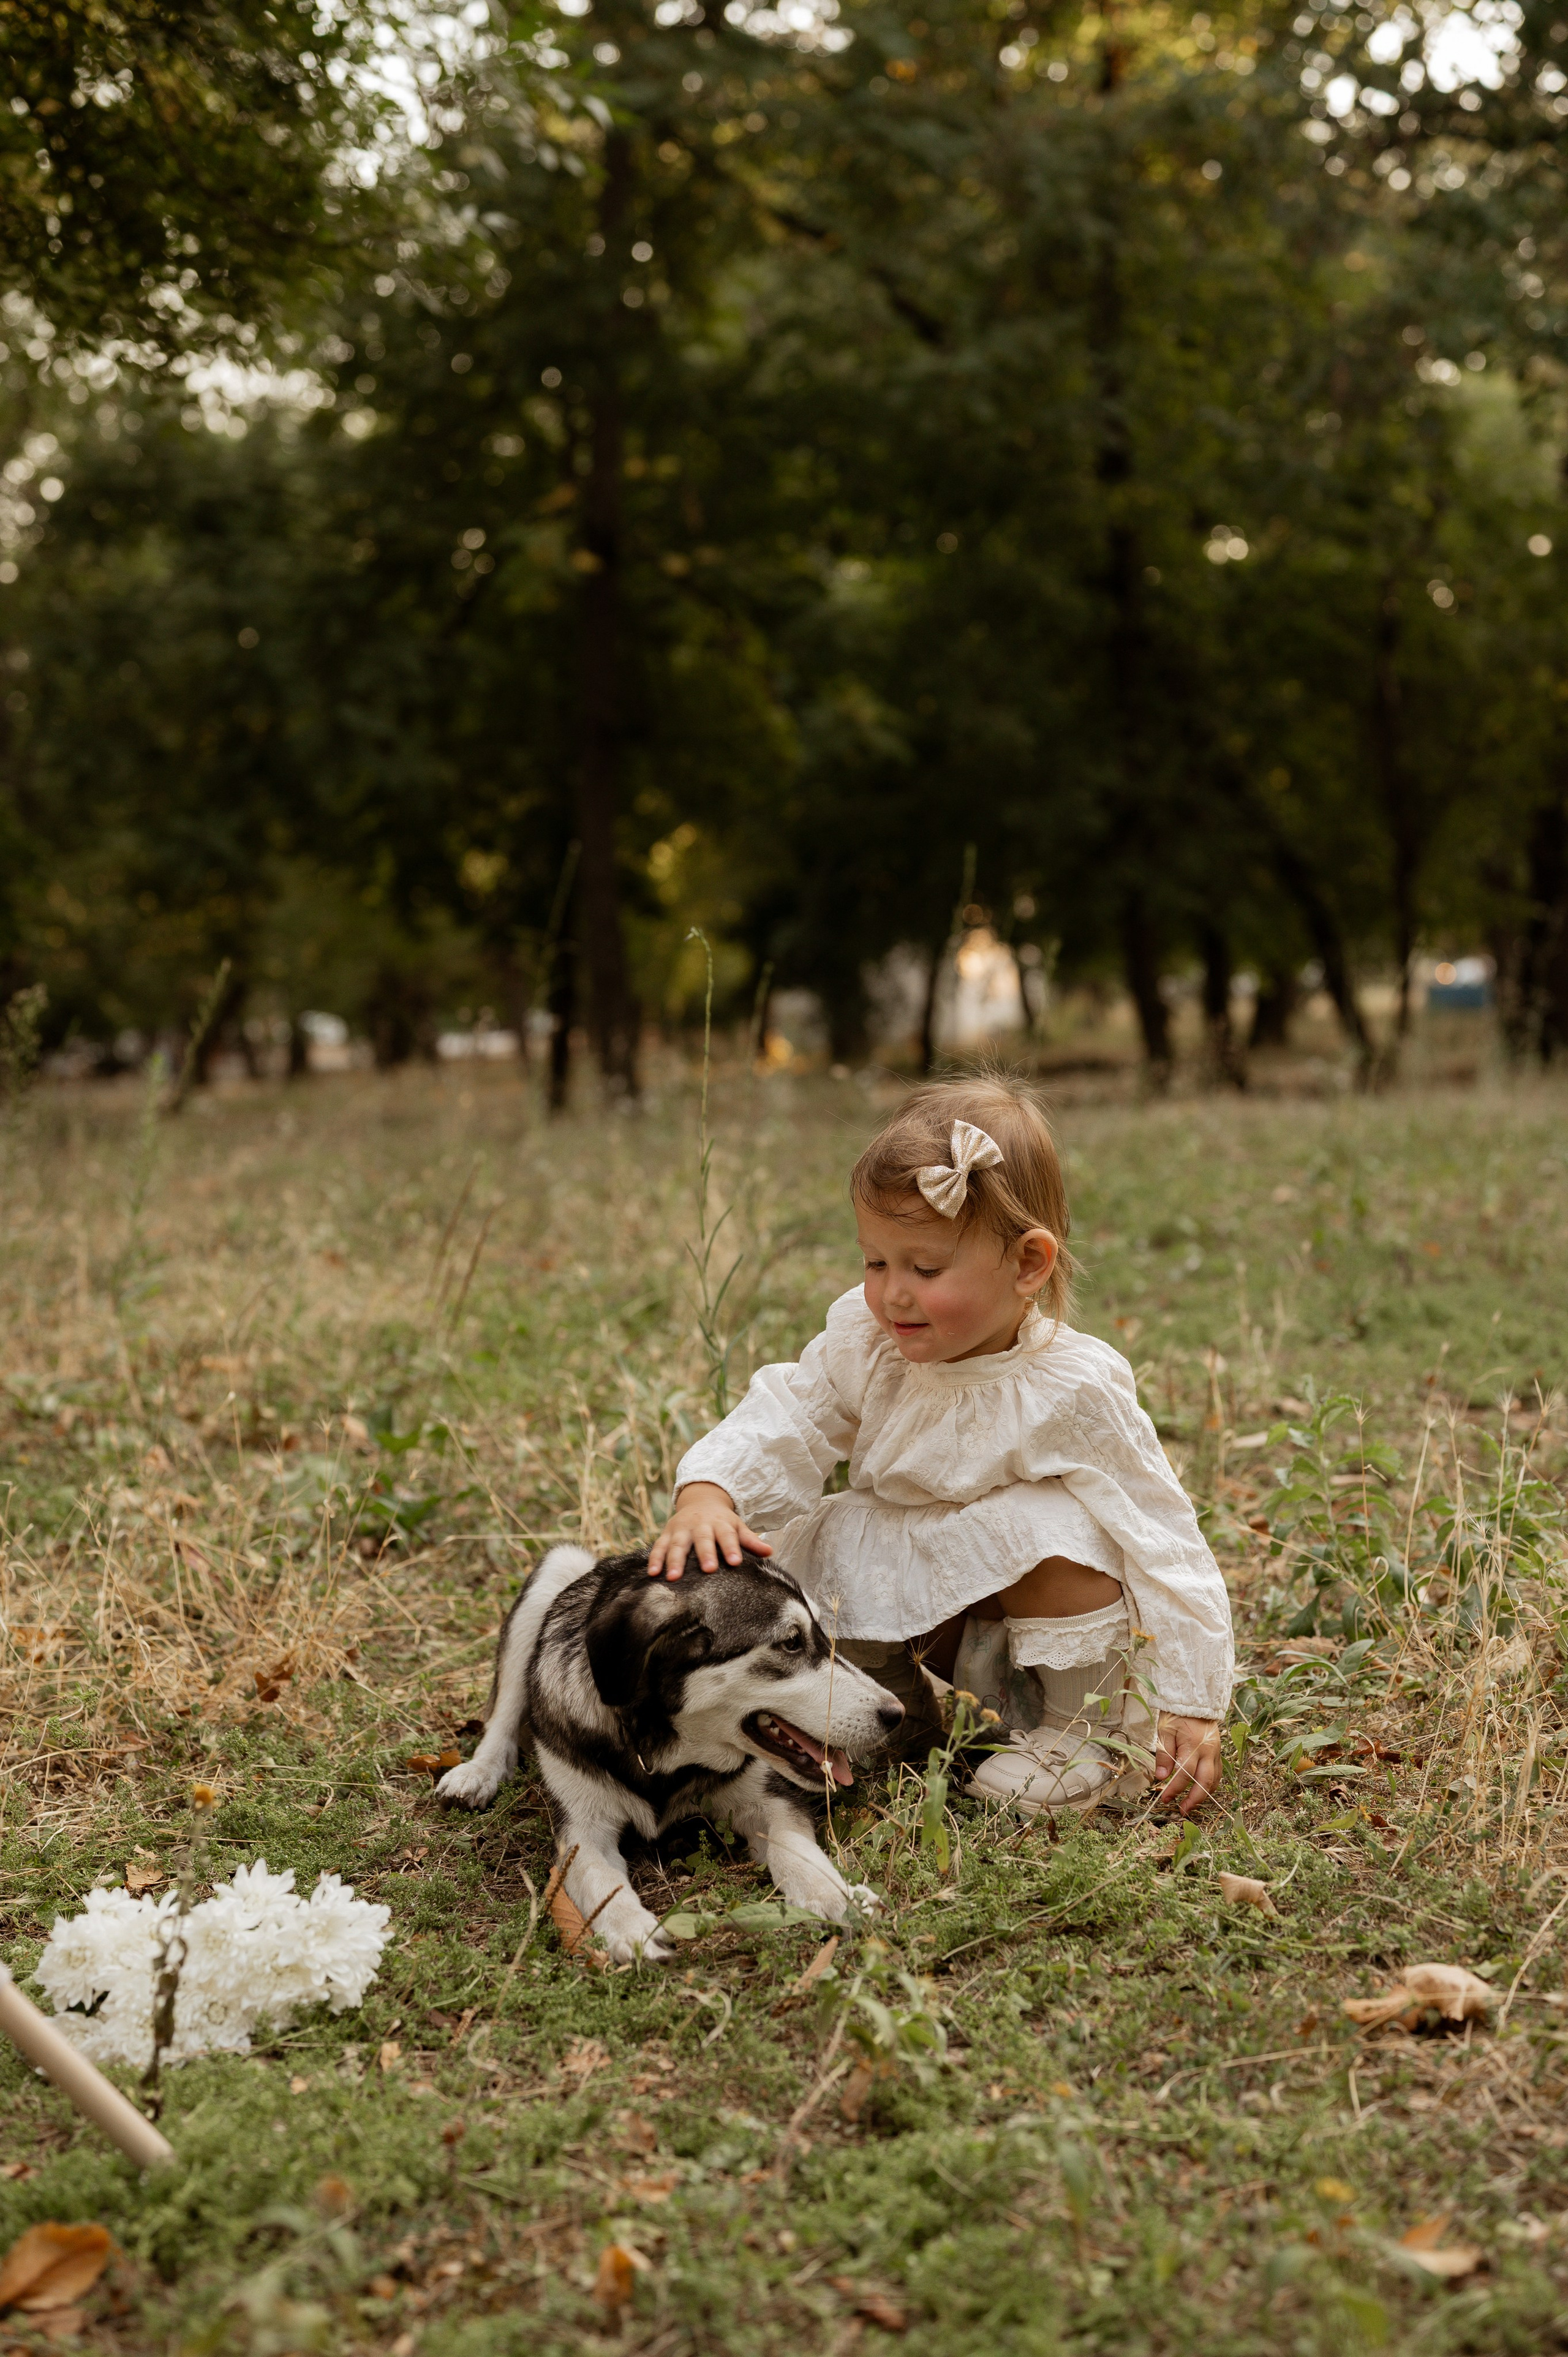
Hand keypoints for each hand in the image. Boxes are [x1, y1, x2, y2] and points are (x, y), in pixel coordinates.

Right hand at [646, 1483, 772, 1578]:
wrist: (701, 1500)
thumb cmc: (722, 1521)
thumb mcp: (737, 1526)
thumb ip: (750, 1540)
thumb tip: (770, 1552)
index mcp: (720, 1524)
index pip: (727, 1536)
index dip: (731, 1548)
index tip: (736, 1562)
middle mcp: (700, 1525)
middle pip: (702, 1539)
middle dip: (705, 1554)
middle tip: (708, 1569)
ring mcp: (681, 1529)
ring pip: (677, 1544)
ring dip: (674, 1560)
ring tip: (673, 1577)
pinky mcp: (667, 1534)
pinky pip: (659, 1547)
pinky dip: (655, 1559)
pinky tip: (653, 1573)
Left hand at [1155, 1715, 1220, 1814]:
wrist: (1194, 1701)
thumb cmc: (1177, 1715)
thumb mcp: (1165, 1732)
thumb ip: (1164, 1756)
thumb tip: (1161, 1778)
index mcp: (1194, 1745)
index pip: (1184, 1774)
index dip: (1174, 1789)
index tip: (1164, 1798)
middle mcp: (1208, 1751)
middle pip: (1205, 1782)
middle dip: (1194, 1800)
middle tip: (1182, 1810)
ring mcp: (1215, 1752)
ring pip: (1214, 1781)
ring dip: (1203, 1795)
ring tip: (1190, 1804)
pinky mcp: (1218, 1753)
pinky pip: (1217, 1774)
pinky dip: (1210, 1785)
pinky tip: (1200, 1791)